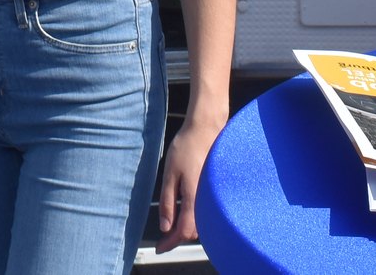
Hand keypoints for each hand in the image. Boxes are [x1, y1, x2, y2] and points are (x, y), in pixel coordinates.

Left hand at [155, 113, 222, 251]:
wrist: (207, 129)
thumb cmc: (187, 147)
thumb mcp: (170, 174)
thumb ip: (169, 201)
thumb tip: (166, 227)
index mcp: (195, 197)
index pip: (184, 231)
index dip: (171, 242)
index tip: (160, 247)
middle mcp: (208, 201)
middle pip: (194, 231)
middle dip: (178, 238)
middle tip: (164, 239)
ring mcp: (214, 196)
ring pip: (202, 224)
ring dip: (187, 229)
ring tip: (172, 229)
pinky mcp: (216, 191)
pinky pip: (207, 213)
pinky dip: (195, 219)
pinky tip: (186, 215)